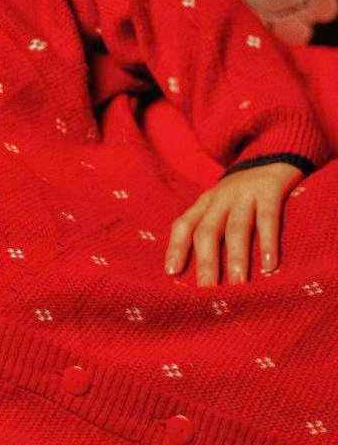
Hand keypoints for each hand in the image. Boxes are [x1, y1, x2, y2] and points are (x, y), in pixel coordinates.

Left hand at [164, 162, 303, 287]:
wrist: (272, 155)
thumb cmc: (241, 192)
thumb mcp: (219, 205)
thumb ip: (209, 228)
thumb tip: (198, 269)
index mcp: (204, 203)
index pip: (183, 225)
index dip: (176, 248)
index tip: (171, 273)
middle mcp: (220, 198)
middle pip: (207, 230)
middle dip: (206, 261)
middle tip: (207, 289)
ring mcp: (244, 194)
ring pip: (236, 228)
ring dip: (236, 257)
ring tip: (238, 283)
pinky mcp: (270, 191)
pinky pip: (268, 219)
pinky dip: (268, 242)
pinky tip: (269, 265)